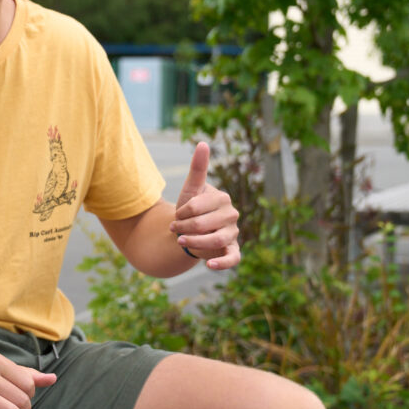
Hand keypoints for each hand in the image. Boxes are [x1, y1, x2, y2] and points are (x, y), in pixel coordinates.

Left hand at [169, 142, 239, 269]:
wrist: (190, 232)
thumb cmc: (190, 210)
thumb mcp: (191, 189)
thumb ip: (198, 168)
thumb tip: (203, 143)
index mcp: (223, 199)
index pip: (198, 206)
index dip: (183, 212)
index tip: (177, 214)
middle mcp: (232, 216)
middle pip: (205, 224)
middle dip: (185, 227)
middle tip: (174, 229)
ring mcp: (233, 233)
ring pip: (217, 240)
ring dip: (195, 242)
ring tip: (180, 241)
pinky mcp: (232, 250)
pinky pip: (233, 258)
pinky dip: (223, 263)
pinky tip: (210, 265)